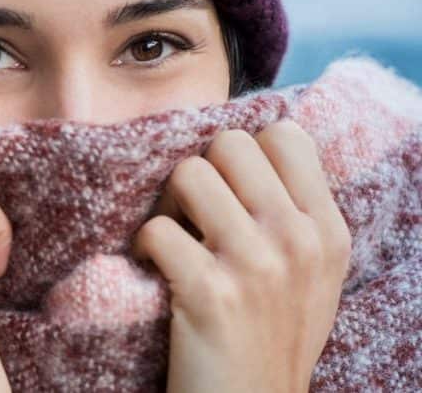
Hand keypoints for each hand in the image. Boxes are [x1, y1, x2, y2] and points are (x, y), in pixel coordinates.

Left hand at [132, 119, 351, 392]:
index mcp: (326, 229)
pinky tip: (154, 270)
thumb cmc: (271, 335)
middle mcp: (298, 239)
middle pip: (229, 145)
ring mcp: (256, 265)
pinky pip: (156, 229)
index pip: (285, 134)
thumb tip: (242, 148)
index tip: (230, 189)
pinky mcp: (209, 292)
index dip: (244, 153)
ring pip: (189, 174)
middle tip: (192, 213)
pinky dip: (143, 246)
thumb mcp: (311, 273)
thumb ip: (292, 212)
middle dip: (201, 172)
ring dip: (167, 205)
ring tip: (173, 239)